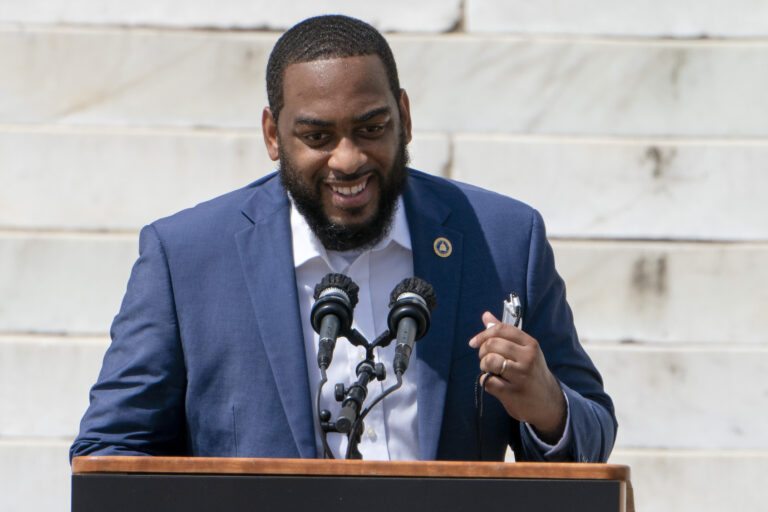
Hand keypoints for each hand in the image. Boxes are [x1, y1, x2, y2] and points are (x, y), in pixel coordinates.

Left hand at [469, 311, 566, 441]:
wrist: (548, 402)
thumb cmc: (531, 372)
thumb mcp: (524, 351)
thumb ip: (505, 334)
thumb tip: (486, 316)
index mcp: (530, 344)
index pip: (501, 329)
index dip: (483, 334)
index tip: (474, 342)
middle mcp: (528, 357)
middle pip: (492, 344)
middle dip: (482, 351)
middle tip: (486, 360)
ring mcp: (522, 375)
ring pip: (489, 361)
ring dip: (484, 366)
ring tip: (490, 371)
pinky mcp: (514, 392)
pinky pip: (488, 381)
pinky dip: (486, 381)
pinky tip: (494, 384)